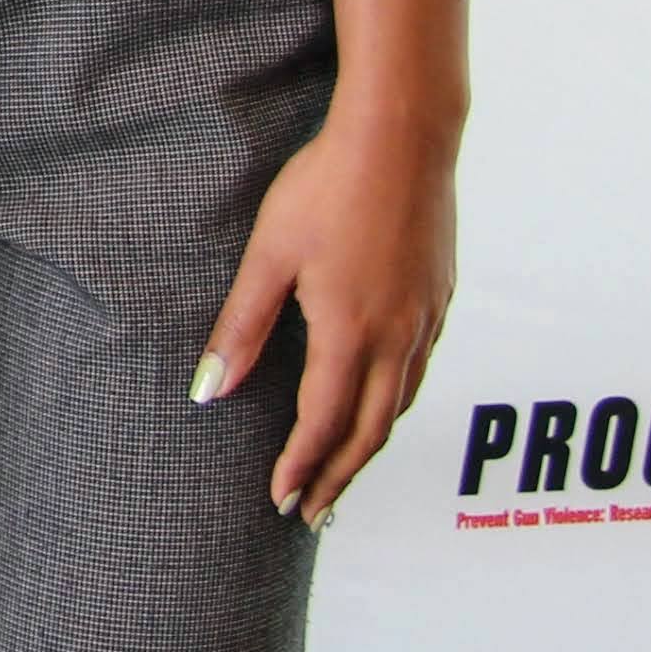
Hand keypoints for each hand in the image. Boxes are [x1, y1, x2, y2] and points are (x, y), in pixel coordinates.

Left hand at [196, 100, 458, 527]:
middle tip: (313, 514)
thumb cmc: (326, 187)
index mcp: (350, 333)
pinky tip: (381, 402)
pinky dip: (397, 403)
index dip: (301, 467)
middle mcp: (398, 337)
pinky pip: (421, 369)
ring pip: (401, 404)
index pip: (323, 423)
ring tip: (343, 472)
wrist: (403, 137)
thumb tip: (208, 392)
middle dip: (339, 477)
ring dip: (370, 446)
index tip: (280, 500)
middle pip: (371, 432)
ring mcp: (426, 319)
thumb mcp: (269, 256)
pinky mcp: (442, 297)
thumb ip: (241, 328)